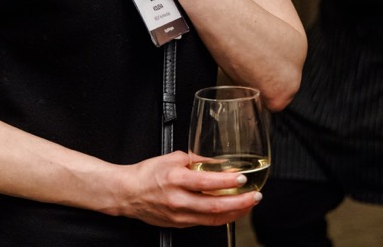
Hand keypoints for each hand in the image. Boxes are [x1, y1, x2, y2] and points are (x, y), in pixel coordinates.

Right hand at [108, 150, 260, 227]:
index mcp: (175, 178)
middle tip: (255, 196)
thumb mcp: (172, 158)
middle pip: (214, 206)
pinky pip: (205, 222)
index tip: (243, 178)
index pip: (206, 182)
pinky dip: (222, 217)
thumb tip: (217, 162)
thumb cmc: (147, 174)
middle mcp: (178, 200)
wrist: (127, 193)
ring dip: (235, 212)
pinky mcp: (180, 224)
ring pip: (213, 219)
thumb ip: (196, 159)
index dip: (227, 182)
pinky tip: (232, 211)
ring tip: (249, 204)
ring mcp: (179, 215)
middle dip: (239, 202)